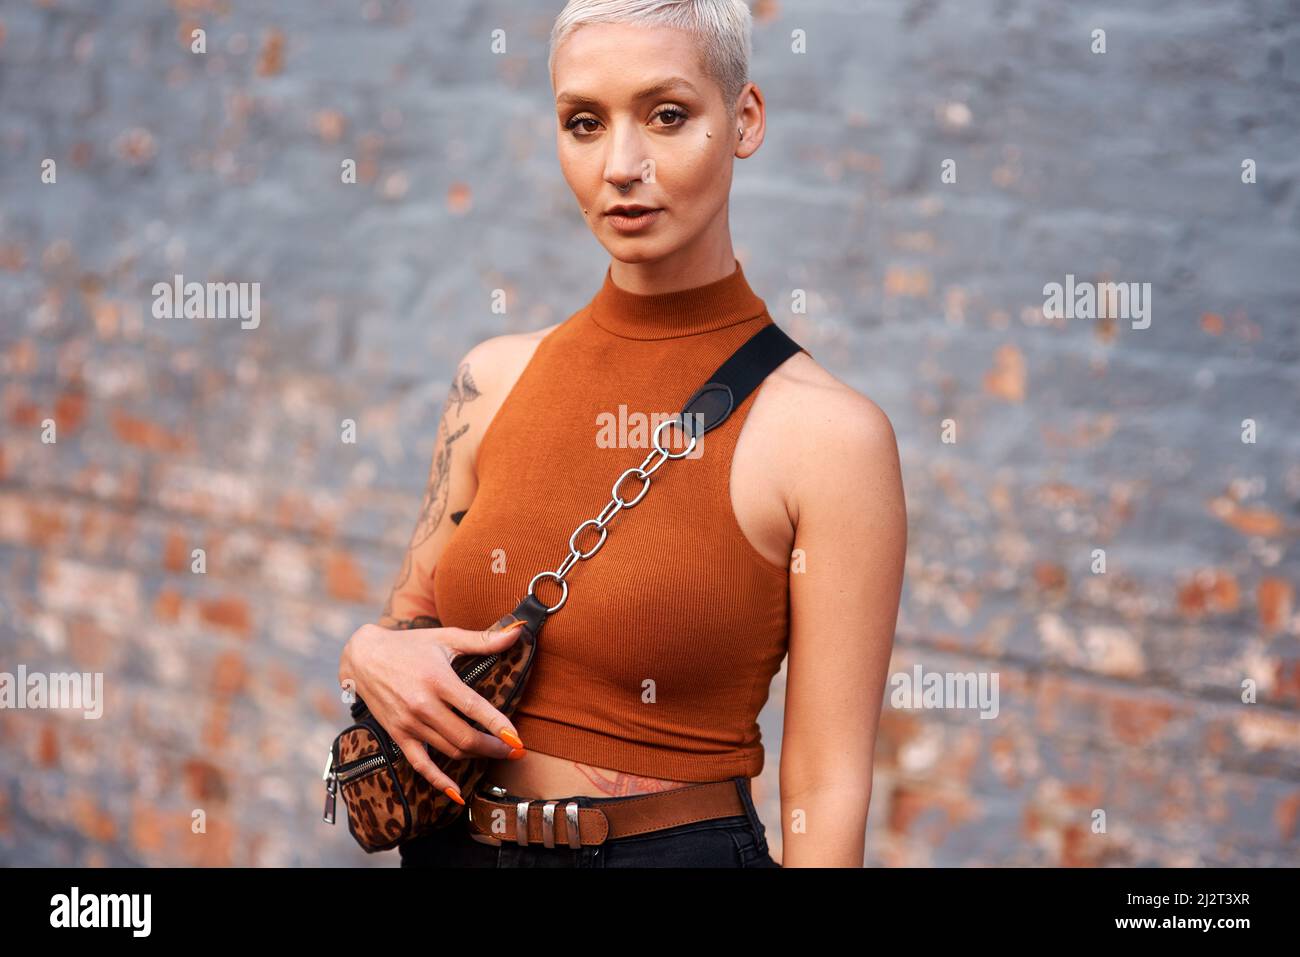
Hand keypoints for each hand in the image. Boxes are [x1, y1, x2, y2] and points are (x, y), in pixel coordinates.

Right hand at [339, 620, 526, 799]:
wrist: (364, 657)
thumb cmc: (410, 645)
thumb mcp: (446, 637)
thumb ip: (483, 640)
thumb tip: (517, 632)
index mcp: (438, 680)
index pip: (473, 708)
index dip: (498, 726)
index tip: (517, 740)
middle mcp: (423, 705)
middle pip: (464, 737)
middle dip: (494, 748)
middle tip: (515, 752)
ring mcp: (409, 723)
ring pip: (449, 750)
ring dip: (476, 757)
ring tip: (497, 755)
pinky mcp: (398, 734)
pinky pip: (420, 764)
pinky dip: (438, 780)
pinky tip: (456, 793)